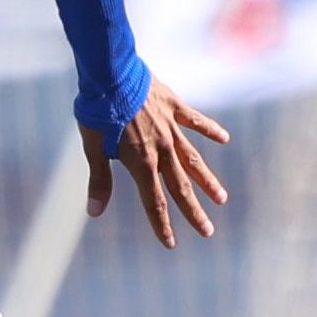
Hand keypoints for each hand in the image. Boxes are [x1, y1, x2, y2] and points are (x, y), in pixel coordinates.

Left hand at [83, 83, 232, 248]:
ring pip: (194, 160)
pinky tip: (224, 139)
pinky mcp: (175, 107)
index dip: (161, 224)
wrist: (111, 73)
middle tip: (208, 231)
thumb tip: (94, 212)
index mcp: (141, 162)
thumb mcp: (92, 147)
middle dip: (193, 212)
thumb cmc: (96, 111)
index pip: (154, 202)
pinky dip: (210, 130)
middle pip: (180, 187)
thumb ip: (99, 180)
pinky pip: (196, 122)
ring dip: (207, 180)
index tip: (171, 244)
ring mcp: (171, 128)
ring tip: (222, 198)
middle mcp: (161, 149)